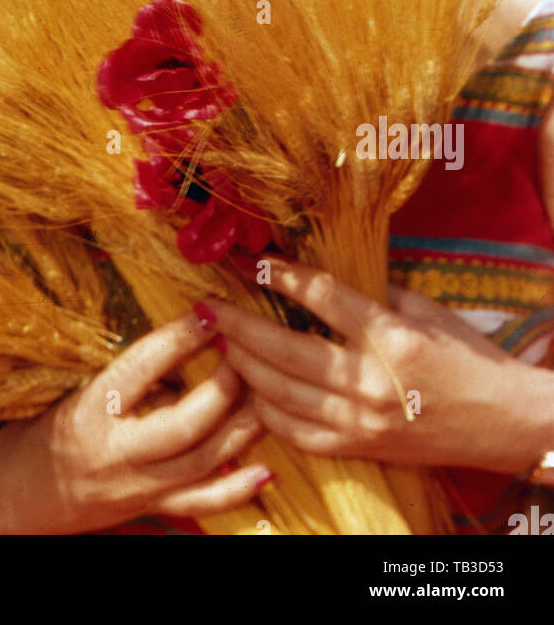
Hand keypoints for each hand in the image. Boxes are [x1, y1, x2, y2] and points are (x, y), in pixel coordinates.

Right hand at [0, 308, 271, 533]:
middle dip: (224, 387)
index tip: (208, 310)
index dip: (178, 339)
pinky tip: (267, 468)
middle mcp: (116, 452)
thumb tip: (188, 343)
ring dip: (242, 428)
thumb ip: (130, 374)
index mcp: (91, 410)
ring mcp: (137, 487)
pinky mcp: (151, 509)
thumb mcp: (77, 389)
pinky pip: (202, 504)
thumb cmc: (47, 428)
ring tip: (270, 394)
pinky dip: (237, 488)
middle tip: (247, 351)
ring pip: (202, 461)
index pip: (141, 369)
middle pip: (184, 424)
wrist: (17, 493)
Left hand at [205, 257, 543, 474]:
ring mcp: (360, 421)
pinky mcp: (357, 448)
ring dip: (243, 366)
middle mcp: (370, 381)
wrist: (500, 422)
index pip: (324, 298)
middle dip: (239, 326)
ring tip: (219, 342)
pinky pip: (297, 432)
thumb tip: (317, 271)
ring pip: (282, 394)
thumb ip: (371, 292)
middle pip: (286, 351)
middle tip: (207, 306)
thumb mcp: (423, 310)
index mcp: (390, 336)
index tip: (254, 261)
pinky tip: (249, 389)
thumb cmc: (465, 357)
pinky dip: (266, 410)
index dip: (284, 277)